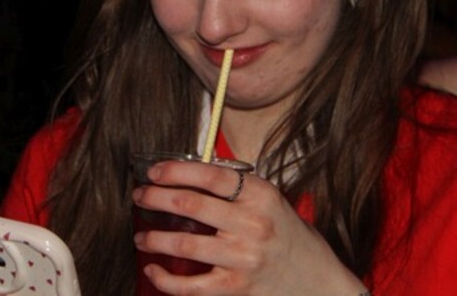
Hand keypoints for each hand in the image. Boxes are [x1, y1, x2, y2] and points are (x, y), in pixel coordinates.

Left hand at [132, 160, 366, 294]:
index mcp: (261, 195)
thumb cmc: (287, 235)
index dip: (175, 171)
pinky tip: (153, 270)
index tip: (154, 171)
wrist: (317, 279)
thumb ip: (236, 189)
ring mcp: (244, 257)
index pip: (210, 175)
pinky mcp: (236, 288)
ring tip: (140, 236)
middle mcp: (252, 224)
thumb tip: (188, 174)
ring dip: (154, 238)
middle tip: (139, 196)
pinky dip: (166, 279)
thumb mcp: (270, 201)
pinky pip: (191, 286)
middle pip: (191, 204)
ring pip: (185, 244)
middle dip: (156, 198)